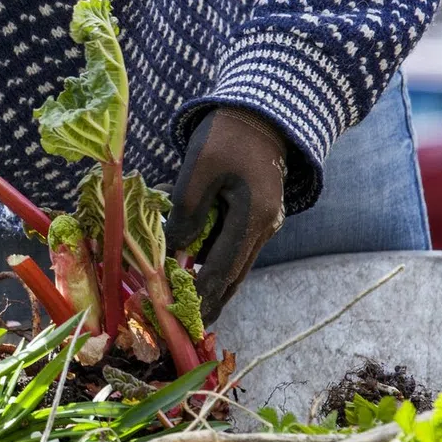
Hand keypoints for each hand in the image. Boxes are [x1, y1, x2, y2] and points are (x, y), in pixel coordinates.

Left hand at [164, 107, 288, 326]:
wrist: (260, 113)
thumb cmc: (227, 135)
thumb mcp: (200, 168)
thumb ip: (188, 210)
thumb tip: (176, 251)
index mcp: (254, 216)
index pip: (224, 267)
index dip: (204, 294)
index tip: (186, 317)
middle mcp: (264, 226)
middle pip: (234, 273)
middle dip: (212, 301)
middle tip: (191, 328)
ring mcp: (263, 222)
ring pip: (234, 262)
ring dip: (213, 284)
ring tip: (192, 310)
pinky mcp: (255, 216)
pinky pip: (233, 247)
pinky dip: (216, 263)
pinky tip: (198, 276)